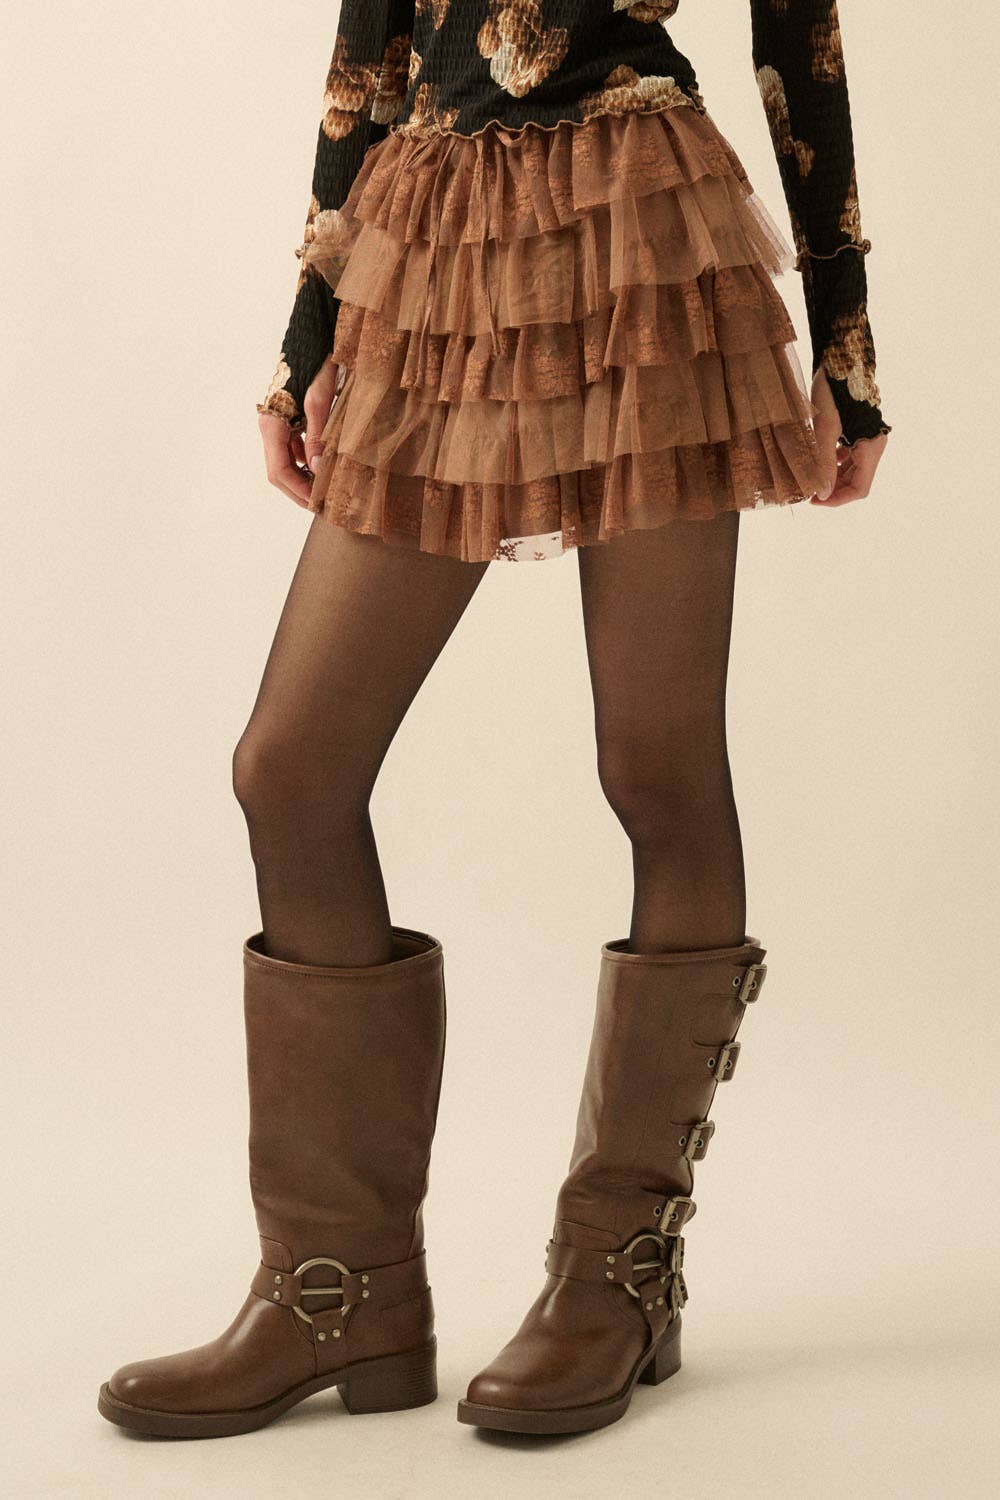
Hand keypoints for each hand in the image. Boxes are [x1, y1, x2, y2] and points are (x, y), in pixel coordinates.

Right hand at [258, 355, 342, 507]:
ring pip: (287, 461)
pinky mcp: (289, 418)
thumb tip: (319, 470)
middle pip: (279, 471)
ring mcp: (278, 422)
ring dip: (304, 478)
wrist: (315, 335)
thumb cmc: (318, 363)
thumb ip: (318, 437)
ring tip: (327, 489)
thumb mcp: (321, 401)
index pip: (278, 472)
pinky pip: (294, 448)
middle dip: (299, 490)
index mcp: (272, 424)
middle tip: (323, 504)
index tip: (317, 505)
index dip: (297, 492)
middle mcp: (271, 426)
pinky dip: (308, 461)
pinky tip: (325, 466)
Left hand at [808, 366, 888, 507]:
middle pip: (856, 481)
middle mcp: (874, 444)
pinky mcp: (858, 429)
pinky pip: (849, 456)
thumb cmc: (833, 390)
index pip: (859, 489)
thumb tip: (822, 494)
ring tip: (811, 477)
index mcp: (872, 447)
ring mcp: (867, 437)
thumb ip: (824, 463)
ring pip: (852, 470)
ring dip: (832, 477)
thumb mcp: (824, 429)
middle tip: (808, 491)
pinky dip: (834, 463)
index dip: (837, 499)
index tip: (814, 500)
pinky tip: (819, 459)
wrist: (839, 358)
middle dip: (833, 489)